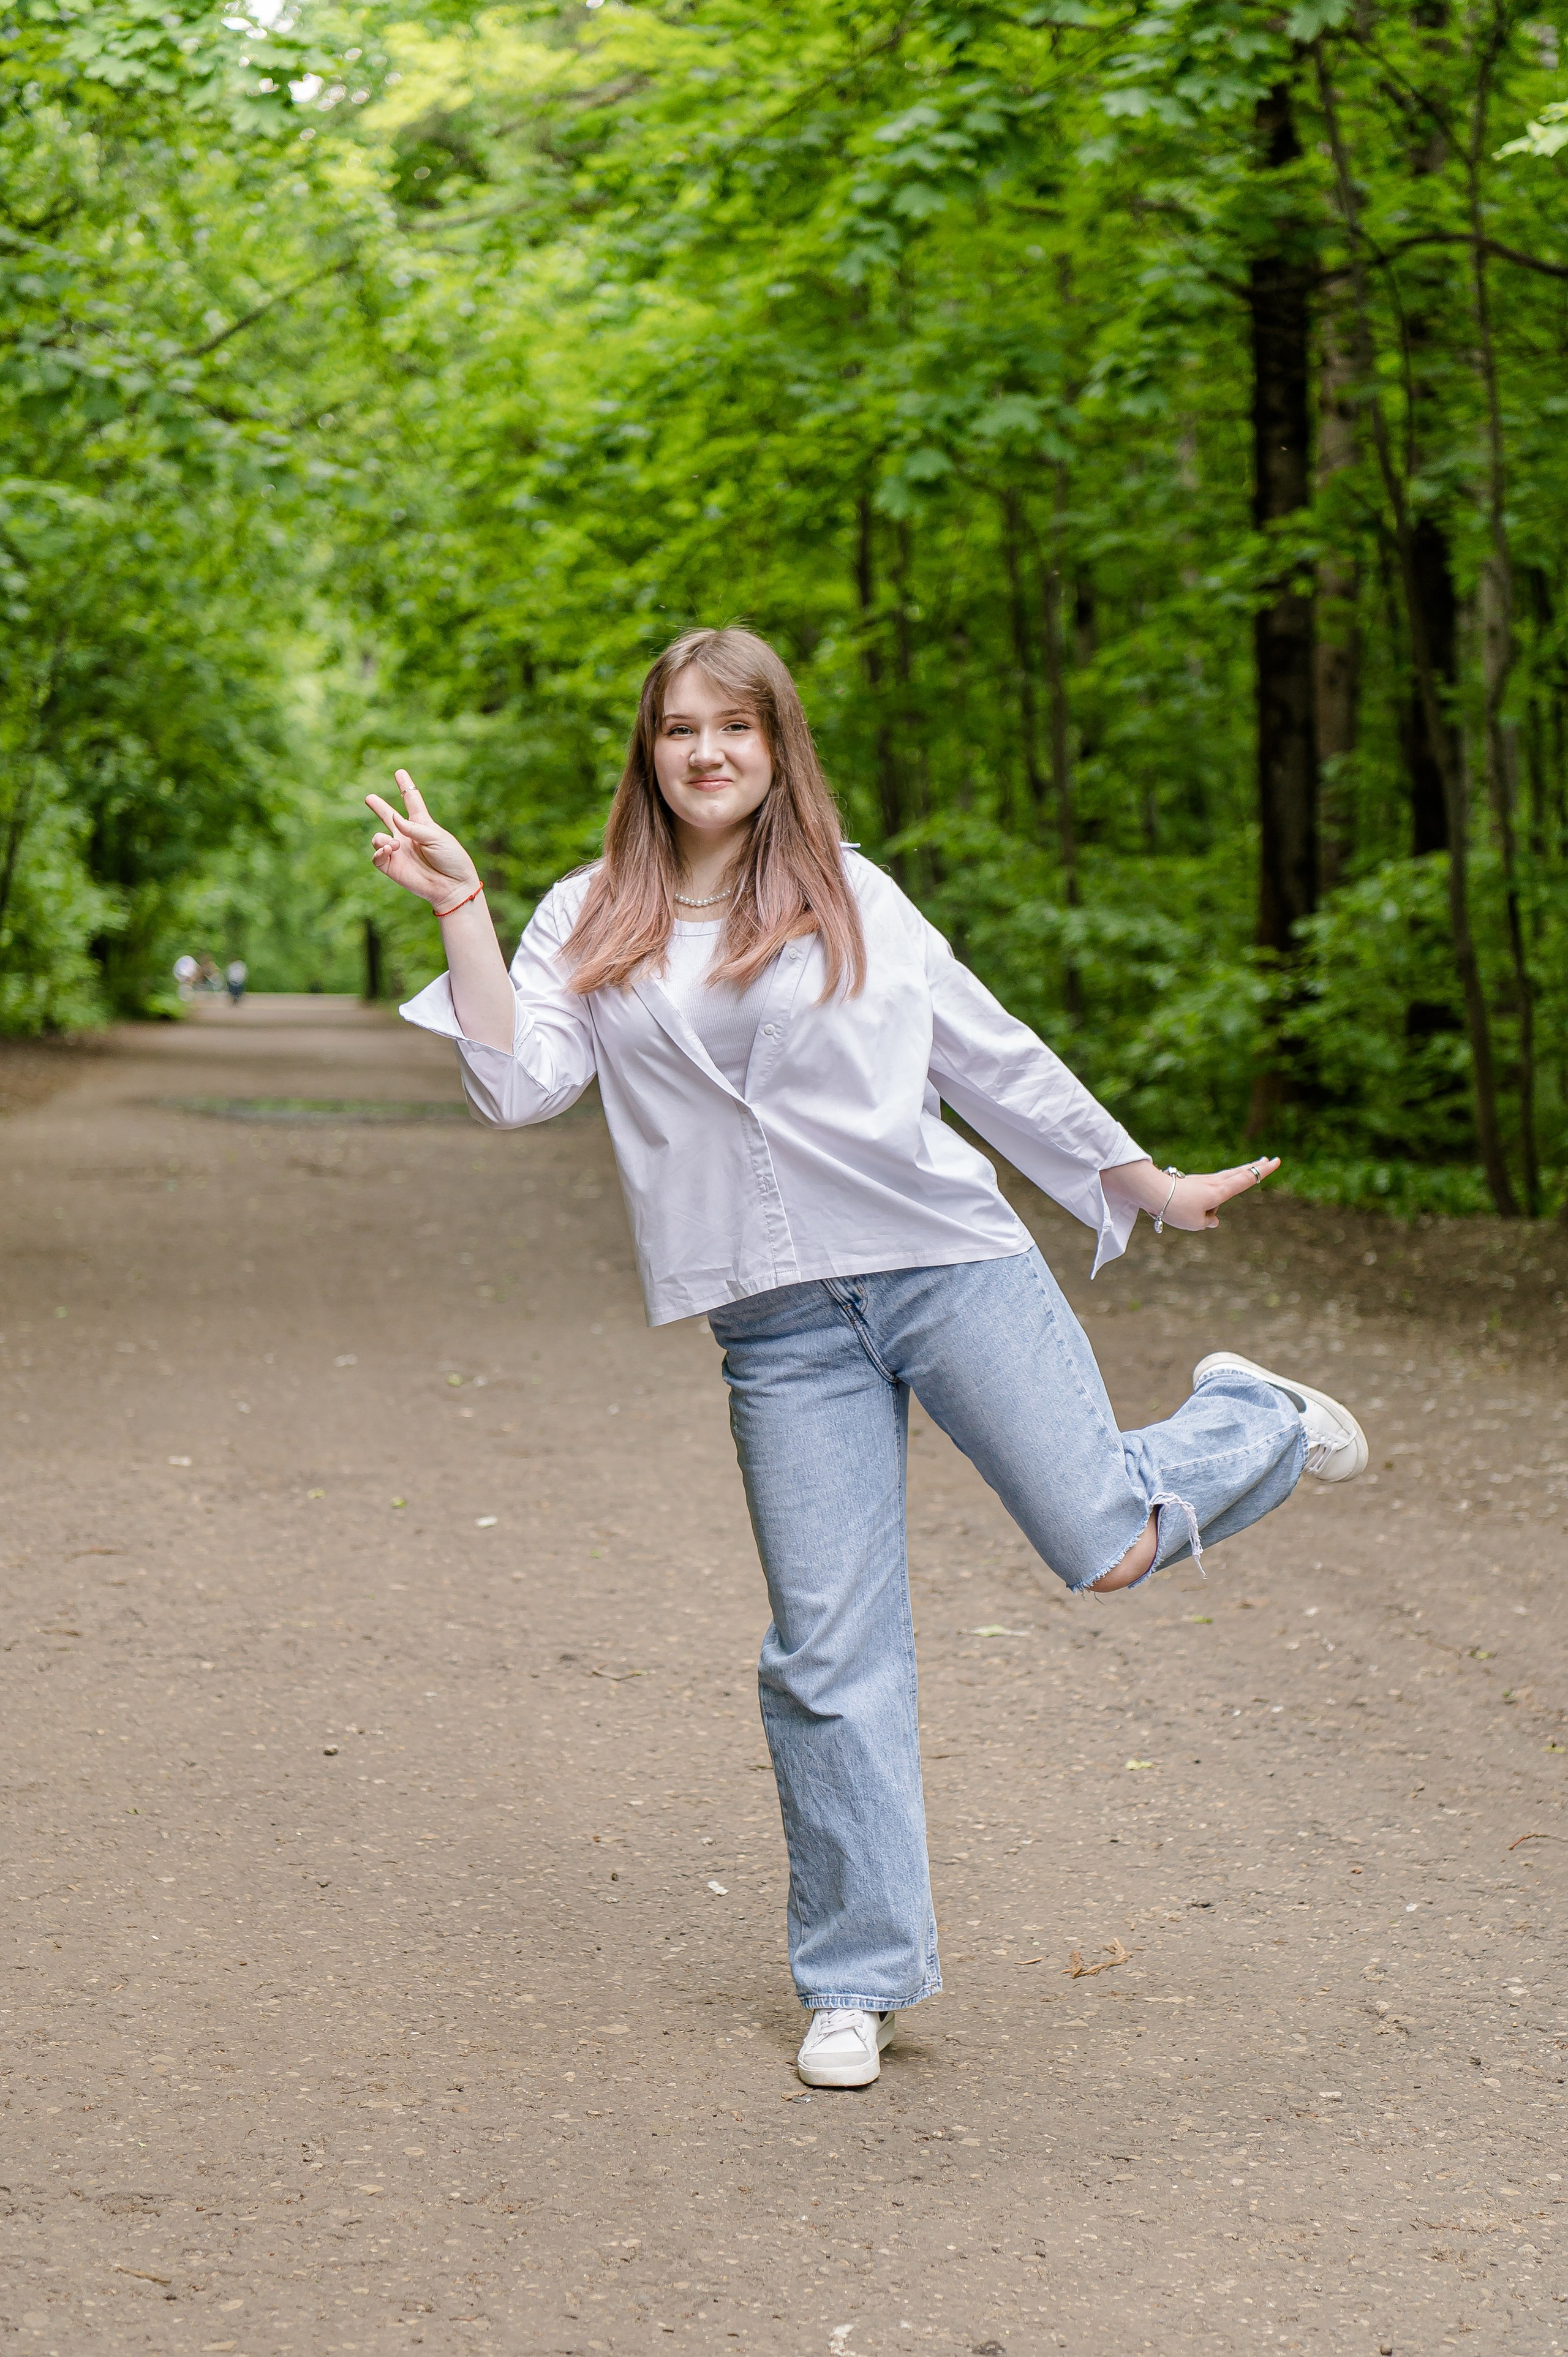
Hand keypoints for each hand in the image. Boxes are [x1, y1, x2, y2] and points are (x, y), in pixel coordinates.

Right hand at [366, 771, 479, 912]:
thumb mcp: (437, 838)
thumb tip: (393, 818)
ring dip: (382, 838)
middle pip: (389, 817)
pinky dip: (379, 851)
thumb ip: (414, 827)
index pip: (412, 802)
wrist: (453, 887)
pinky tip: (389, 850)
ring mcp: (399, 852)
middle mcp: (408, 837)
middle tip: (369, 797)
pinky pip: (377, 857)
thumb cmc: (451, 860)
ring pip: (378, 838)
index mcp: (422, 825)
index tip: (400, 772)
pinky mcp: (392, 867)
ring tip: (394, 844)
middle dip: (379, 807)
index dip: (406, 786)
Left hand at [1102, 1155, 1280, 1230]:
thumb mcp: (1196, 1222)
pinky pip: (1212, 1187)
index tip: (1276, 1161)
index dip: (1262, 1172)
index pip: (1245, 1180)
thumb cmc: (1177, 1208)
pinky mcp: (1193, 1184)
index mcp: (1219, 1191)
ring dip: (1240, 1173)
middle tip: (1269, 1160)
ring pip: (1226, 1177)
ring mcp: (1203, 1181)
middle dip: (1255, 1167)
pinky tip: (1212, 1202)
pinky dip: (1220, 1188)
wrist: (1152, 1193)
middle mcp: (1214, 1183)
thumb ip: (1208, 1221)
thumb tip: (1212, 1219)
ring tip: (1251, 1170)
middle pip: (1238, 1173)